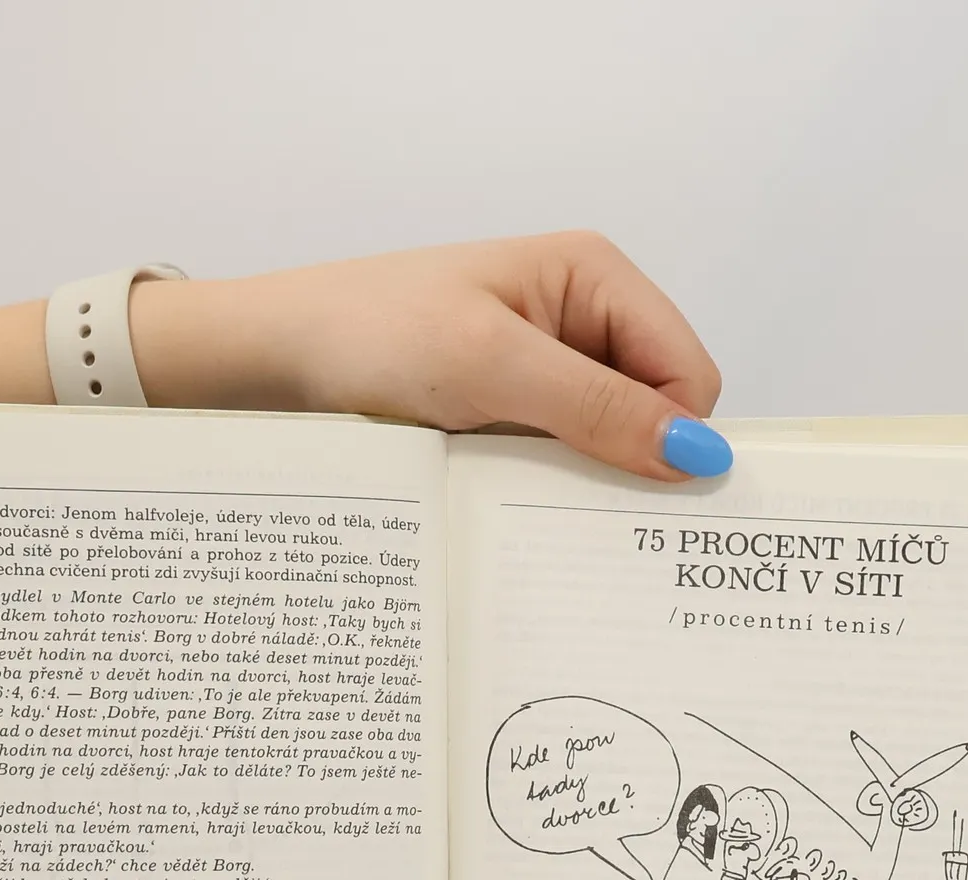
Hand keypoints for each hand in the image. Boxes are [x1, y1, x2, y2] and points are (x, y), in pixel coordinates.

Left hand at [130, 233, 726, 479]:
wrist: (270, 360)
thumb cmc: (371, 334)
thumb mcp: (492, 367)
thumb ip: (598, 409)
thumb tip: (697, 456)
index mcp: (594, 277)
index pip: (688, 374)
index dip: (674, 437)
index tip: (638, 497)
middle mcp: (578, 320)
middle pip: (653, 414)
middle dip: (629, 465)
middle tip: (578, 514)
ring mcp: (541, 372)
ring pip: (604, 449)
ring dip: (578, 484)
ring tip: (526, 504)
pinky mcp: (504, 415)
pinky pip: (553, 464)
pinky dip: (539, 491)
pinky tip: (506, 506)